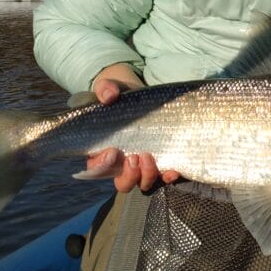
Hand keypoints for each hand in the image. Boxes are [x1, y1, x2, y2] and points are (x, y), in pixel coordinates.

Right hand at [87, 65, 179, 192]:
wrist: (139, 94)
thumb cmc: (118, 94)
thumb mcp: (109, 87)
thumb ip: (105, 89)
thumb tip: (109, 96)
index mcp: (102, 151)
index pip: (97, 168)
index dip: (102, 165)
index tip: (112, 152)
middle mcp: (122, 163)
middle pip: (122, 183)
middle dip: (129, 175)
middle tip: (133, 157)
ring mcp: (142, 164)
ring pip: (143, 182)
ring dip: (147, 175)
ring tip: (149, 156)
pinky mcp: (160, 159)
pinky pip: (163, 176)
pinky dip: (168, 176)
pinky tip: (173, 170)